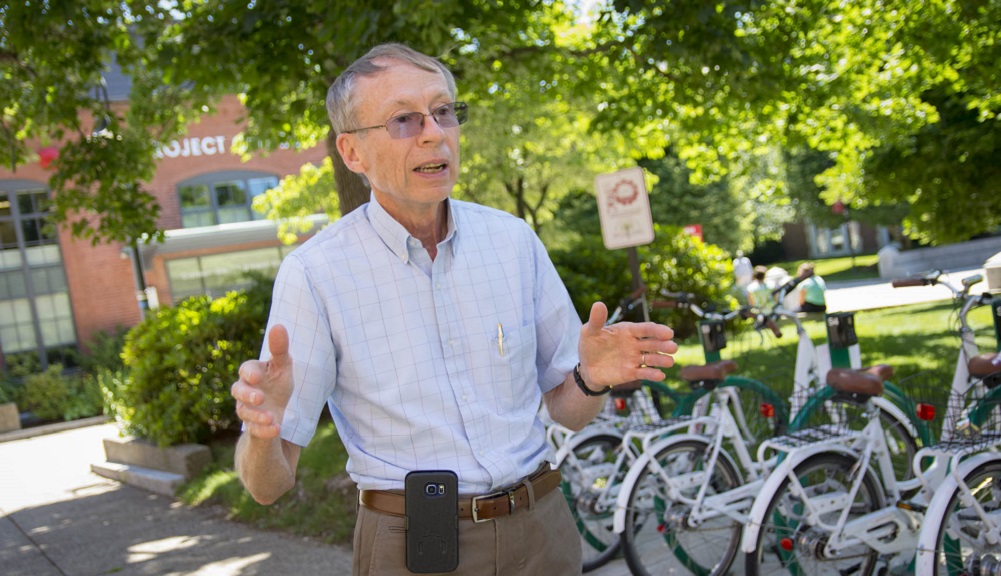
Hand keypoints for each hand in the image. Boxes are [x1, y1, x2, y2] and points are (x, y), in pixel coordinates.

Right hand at [231, 324, 293, 438]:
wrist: (274, 411)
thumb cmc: (276, 383)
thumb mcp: (282, 366)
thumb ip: (280, 349)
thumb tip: (278, 325)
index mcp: (252, 373)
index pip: (245, 370)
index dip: (249, 373)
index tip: (255, 377)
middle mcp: (245, 392)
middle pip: (238, 392)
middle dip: (248, 395)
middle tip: (260, 398)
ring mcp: (247, 411)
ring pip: (245, 413)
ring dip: (257, 416)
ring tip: (272, 418)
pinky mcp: (254, 427)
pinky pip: (255, 431)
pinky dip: (265, 431)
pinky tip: (276, 429)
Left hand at [578, 302, 677, 389]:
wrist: (587, 367)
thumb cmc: (590, 345)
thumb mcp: (589, 331)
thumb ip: (596, 320)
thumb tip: (598, 304)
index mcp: (627, 331)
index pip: (645, 329)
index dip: (657, 330)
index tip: (668, 333)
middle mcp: (634, 344)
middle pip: (653, 343)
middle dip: (664, 345)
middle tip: (673, 347)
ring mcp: (634, 359)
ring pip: (652, 359)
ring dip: (661, 360)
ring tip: (670, 362)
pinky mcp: (632, 372)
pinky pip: (644, 373)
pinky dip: (653, 374)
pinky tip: (660, 375)